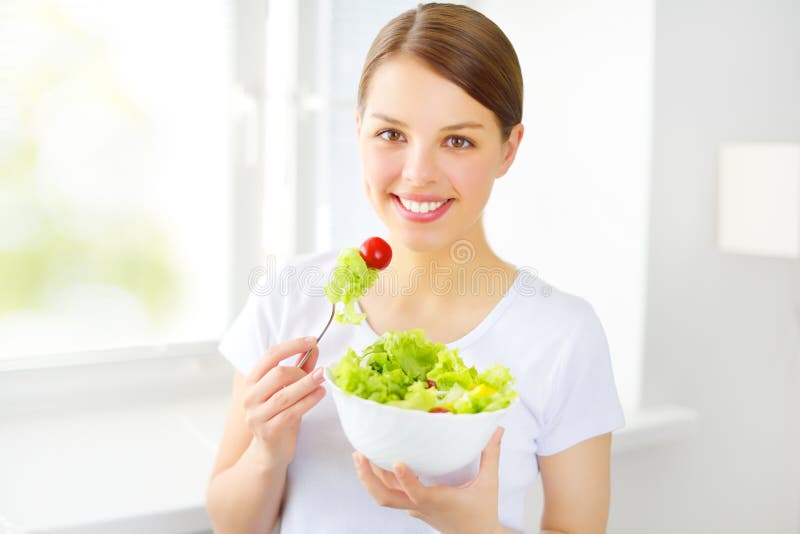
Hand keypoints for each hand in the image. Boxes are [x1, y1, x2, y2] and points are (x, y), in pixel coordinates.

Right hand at [242, 336, 325, 466]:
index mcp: (252, 381)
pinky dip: (309, 400)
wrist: (271, 451)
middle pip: (278, 374)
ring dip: (308, 383)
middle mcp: (250, 397)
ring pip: (285, 394)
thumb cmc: (280, 415)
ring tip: (324, 376)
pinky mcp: (269, 431)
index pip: (270, 355)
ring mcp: (257, 415)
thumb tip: (315, 348)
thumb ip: (300, 369)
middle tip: (320, 372)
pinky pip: (291, 412)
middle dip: (302, 371)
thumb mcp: (288, 389)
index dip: (292, 345)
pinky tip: (320, 393)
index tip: (312, 340)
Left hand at [353, 427, 504, 533]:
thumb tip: (497, 429)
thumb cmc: (483, 513)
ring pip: (384, 496)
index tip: (397, 462)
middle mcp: (421, 506)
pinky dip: (379, 479)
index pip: (418, 493)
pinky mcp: (413, 507)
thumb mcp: (489, 484)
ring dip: (370, 477)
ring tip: (360, 454)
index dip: (406, 479)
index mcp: (439, 501)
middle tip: (360, 454)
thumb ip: (491, 455)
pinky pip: (391, 494)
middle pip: (387, 498)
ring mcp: (414, 508)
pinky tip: (374, 461)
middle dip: (369, 477)